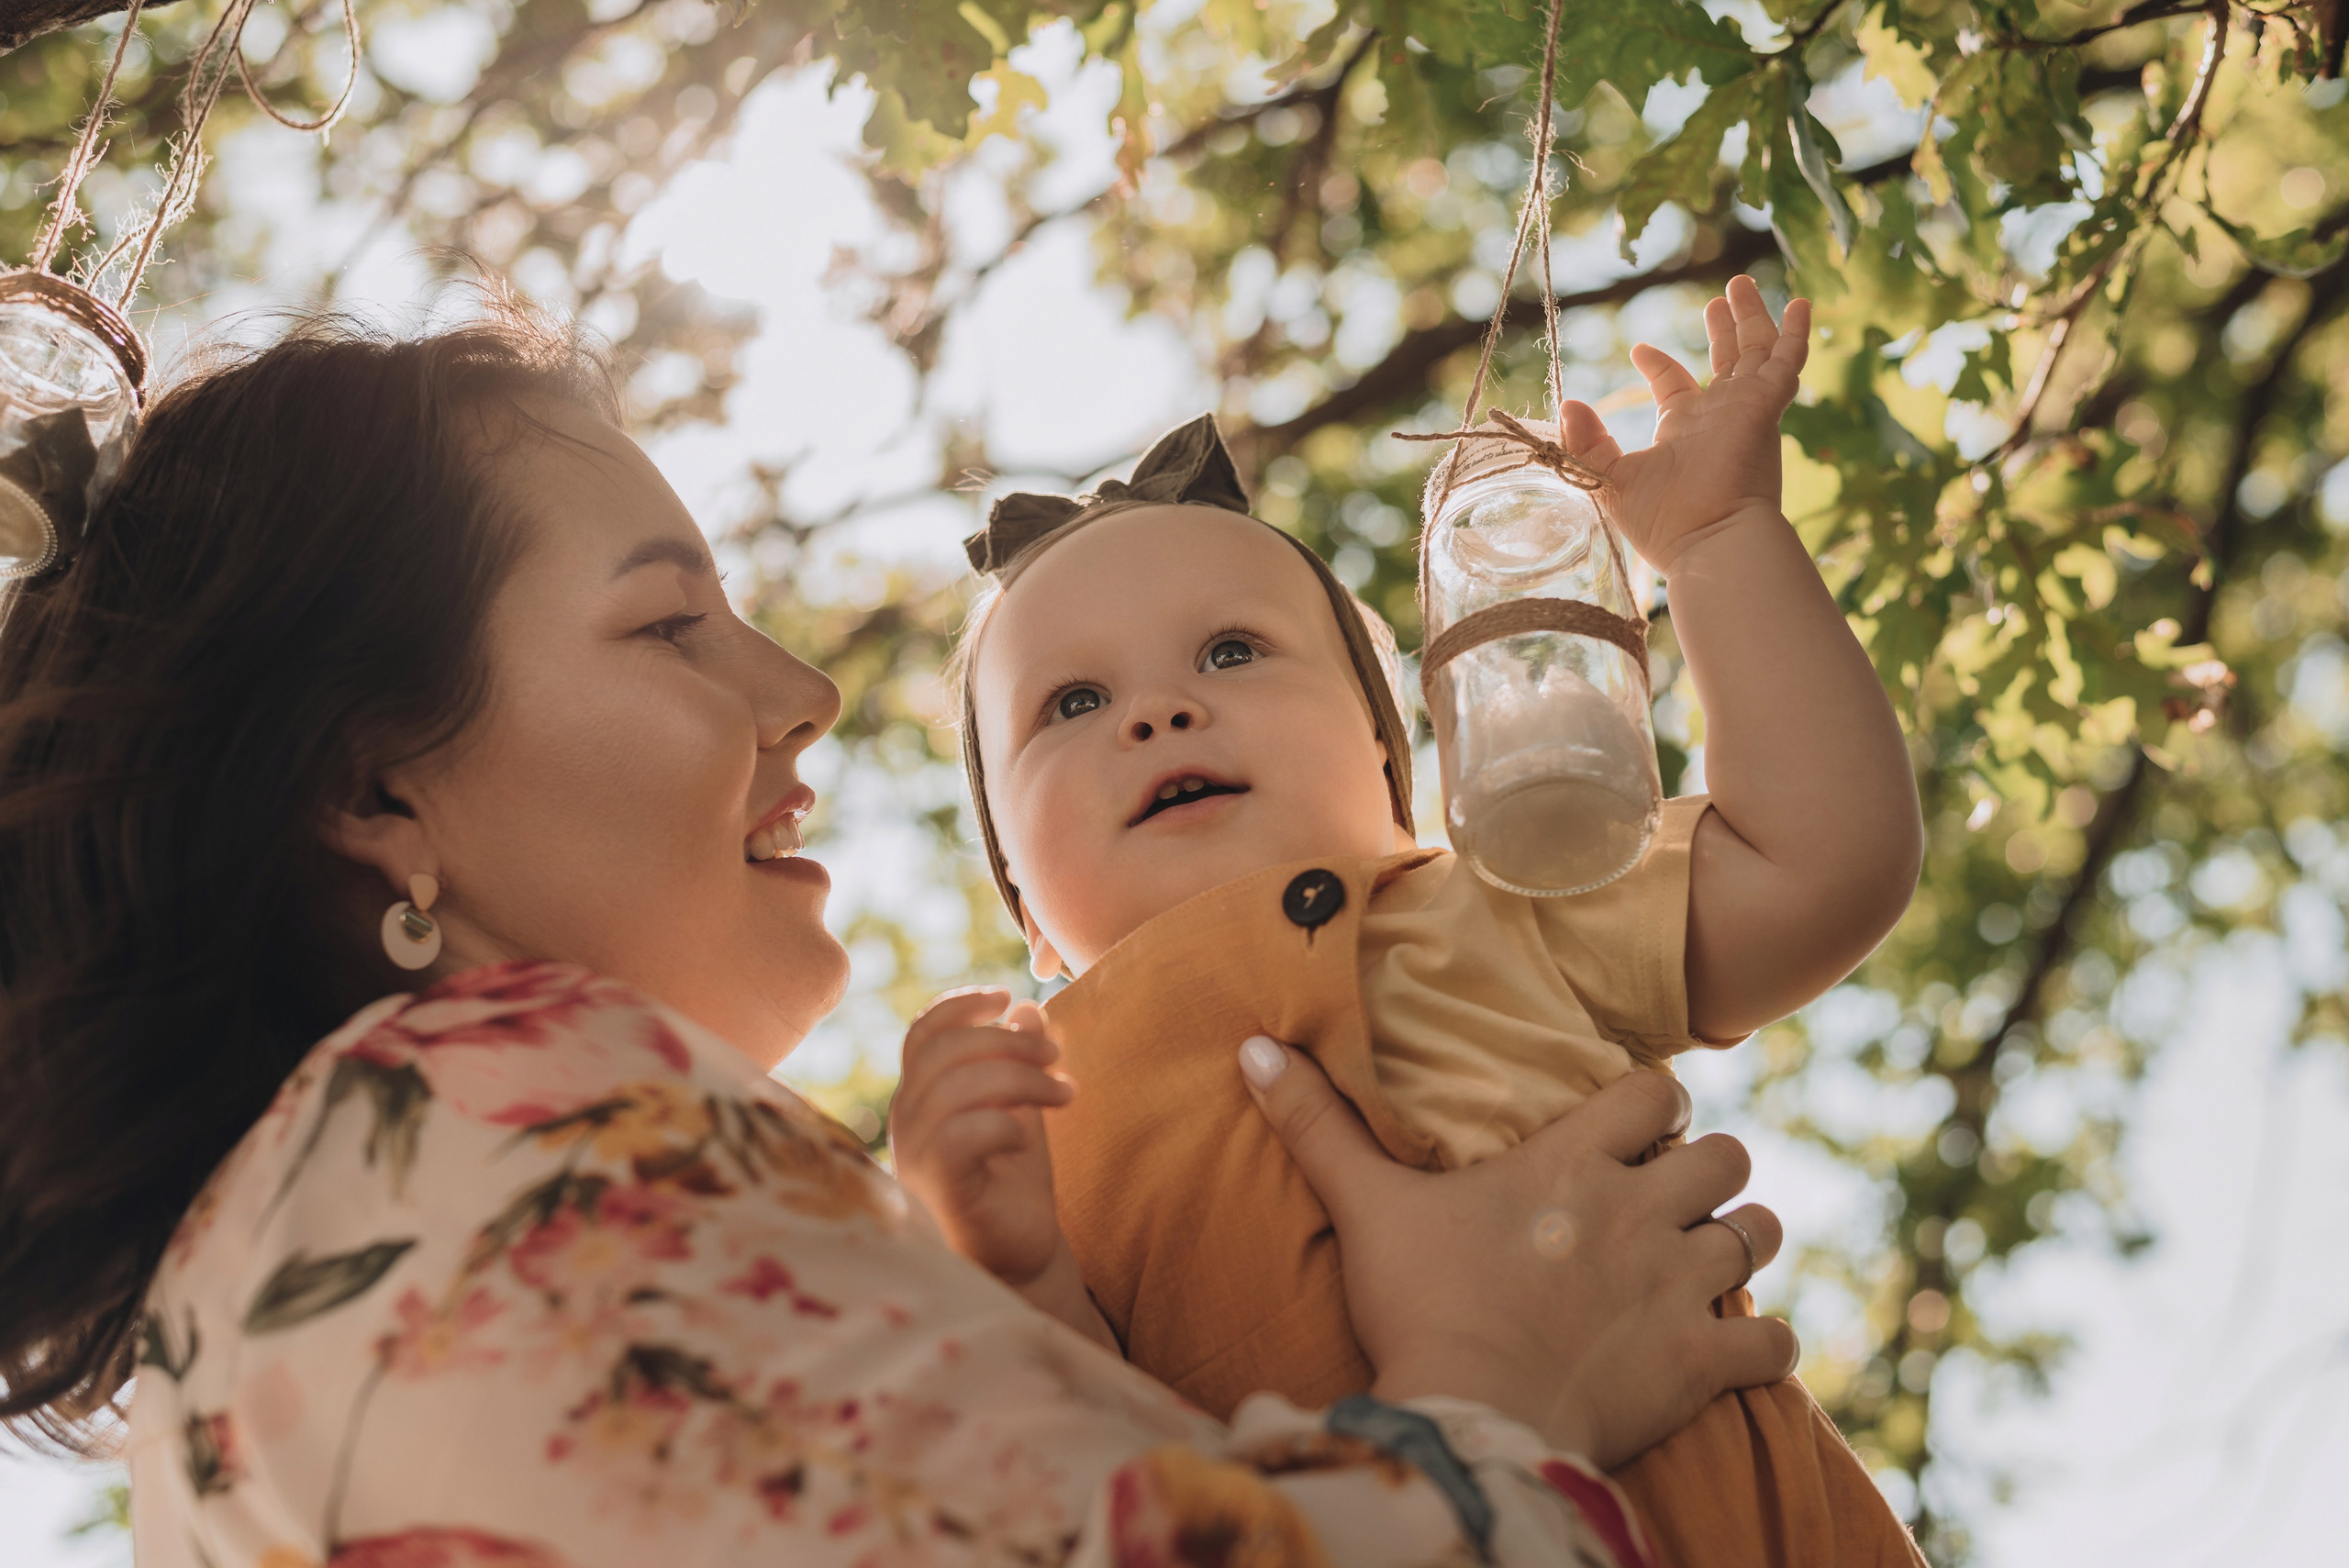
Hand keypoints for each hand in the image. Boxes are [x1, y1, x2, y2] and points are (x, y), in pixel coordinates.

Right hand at [890, 989, 1072, 1288]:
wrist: (1019, 1255)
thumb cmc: (1014, 1182)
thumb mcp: (1021, 1108)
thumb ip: (1018, 1061)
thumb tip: (1028, 1008)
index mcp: (921, 1097)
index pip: (923, 1034)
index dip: (961, 1006)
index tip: (1007, 997)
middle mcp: (907, 1121)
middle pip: (946, 1050)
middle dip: (1009, 1041)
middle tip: (1057, 1056)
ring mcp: (917, 1156)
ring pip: (957, 1086)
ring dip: (1021, 1079)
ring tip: (1064, 1093)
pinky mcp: (939, 1189)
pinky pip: (961, 1135)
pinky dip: (1003, 1124)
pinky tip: (1027, 1138)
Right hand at [1238, 1037, 1792, 1466]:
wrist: (1470, 1417)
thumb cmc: (1419, 1307)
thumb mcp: (1367, 1209)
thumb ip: (1318, 1126)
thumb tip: (1252, 1050)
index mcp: (1575, 1163)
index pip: (1655, 1093)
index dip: (1652, 1107)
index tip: (1631, 1130)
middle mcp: (1642, 1210)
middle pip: (1726, 1155)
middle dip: (1708, 1170)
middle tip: (1670, 1197)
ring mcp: (1680, 1285)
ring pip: (1761, 1235)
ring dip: (1741, 1243)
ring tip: (1709, 1259)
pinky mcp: (1701, 1361)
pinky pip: (1772, 1342)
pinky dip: (1762, 1345)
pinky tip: (1736, 1349)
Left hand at [1558, 274, 1809, 572]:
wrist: (1709, 543)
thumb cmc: (1661, 522)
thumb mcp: (1608, 478)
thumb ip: (1586, 442)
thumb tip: (1569, 403)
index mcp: (1685, 432)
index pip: (1677, 387)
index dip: (1660, 364)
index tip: (1640, 349)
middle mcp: (1719, 418)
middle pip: (1726, 361)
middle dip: (1723, 328)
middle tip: (1719, 297)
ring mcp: (1746, 410)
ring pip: (1755, 351)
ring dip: (1751, 317)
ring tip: (1740, 282)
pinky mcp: (1766, 407)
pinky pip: (1787, 362)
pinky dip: (1795, 333)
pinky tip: (1801, 303)